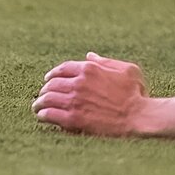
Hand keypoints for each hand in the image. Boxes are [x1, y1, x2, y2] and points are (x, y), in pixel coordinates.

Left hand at [33, 53, 147, 137]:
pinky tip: (42, 116)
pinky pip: (50, 115)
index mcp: (90, 69)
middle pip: (52, 83)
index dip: (53, 74)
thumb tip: (89, 56)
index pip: (63, 69)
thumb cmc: (135, 93)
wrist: (136, 116)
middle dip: (44, 89)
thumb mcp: (125, 69)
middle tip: (42, 94)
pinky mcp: (73, 119)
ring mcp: (74, 101)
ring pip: (47, 98)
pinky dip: (43, 115)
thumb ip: (105, 62)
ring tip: (37, 106)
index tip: (48, 79)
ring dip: (40, 102)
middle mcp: (79, 83)